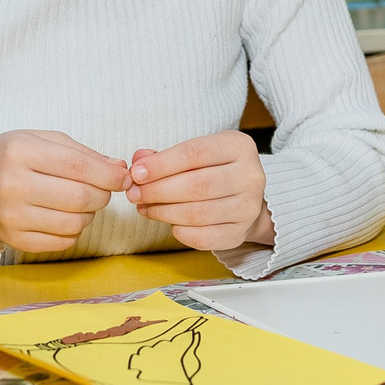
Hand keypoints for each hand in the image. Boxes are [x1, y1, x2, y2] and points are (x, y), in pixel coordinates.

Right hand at [0, 130, 128, 253]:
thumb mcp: (39, 140)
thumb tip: (119, 170)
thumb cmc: (9, 158)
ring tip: (79, 202)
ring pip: (75, 223)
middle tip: (102, 190)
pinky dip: (74, 230)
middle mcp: (12, 186)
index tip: (123, 177)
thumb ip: (81, 152)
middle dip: (103, 195)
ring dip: (89, 214)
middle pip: (80, 198)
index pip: (77, 167)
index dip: (109, 175)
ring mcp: (12, 217)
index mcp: (20, 152)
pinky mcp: (15, 240)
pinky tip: (64, 217)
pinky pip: (63, 241)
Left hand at [127, 131, 276, 251]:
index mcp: (239, 147)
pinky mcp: (240, 233)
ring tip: (144, 207)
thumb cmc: (214, 169)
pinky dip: (180, 232)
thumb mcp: (196, 152)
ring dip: (163, 212)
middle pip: (197, 185)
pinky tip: (168, 222)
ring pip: (198, 213)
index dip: (162, 164)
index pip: (194, 154)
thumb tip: (138, 162)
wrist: (246, 196)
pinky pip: (203, 237)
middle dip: (158, 191)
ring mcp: (248, 207)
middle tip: (134, 194)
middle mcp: (250, 176)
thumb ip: (165, 156)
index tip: (136, 173)